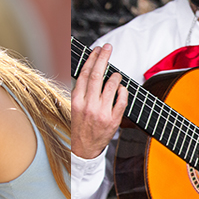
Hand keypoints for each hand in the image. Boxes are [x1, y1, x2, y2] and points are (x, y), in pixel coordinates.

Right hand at [71, 43, 127, 158]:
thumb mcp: (75, 107)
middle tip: (108, 47)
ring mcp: (101, 113)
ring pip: (111, 86)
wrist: (84, 150)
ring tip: (116, 74)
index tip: (97, 49)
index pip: (84, 74)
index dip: (91, 59)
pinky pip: (121, 100)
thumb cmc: (80, 127)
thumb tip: (91, 71)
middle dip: (103, 58)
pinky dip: (123, 91)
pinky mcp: (113, 121)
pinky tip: (122, 88)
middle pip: (97, 75)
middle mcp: (88, 105)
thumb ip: (82, 91)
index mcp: (76, 101)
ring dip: (116, 76)